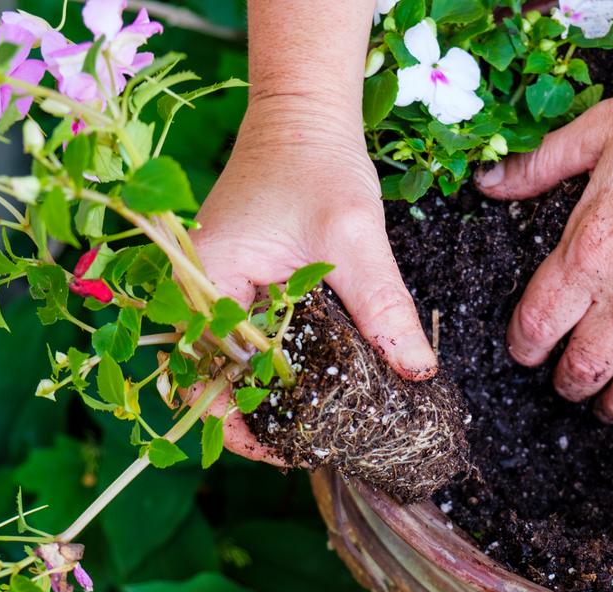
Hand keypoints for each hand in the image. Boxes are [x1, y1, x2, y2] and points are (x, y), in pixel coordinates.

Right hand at [191, 98, 435, 460]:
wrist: (303, 118)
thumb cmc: (317, 165)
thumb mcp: (354, 239)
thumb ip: (383, 308)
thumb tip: (417, 372)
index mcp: (203, 283)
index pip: (200, 384)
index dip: (239, 430)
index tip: (293, 451)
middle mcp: (195, 293)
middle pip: (212, 385)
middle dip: (259, 421)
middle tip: (316, 445)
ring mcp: (214, 292)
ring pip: (231, 368)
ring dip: (269, 398)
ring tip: (322, 424)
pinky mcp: (239, 288)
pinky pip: (247, 342)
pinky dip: (278, 367)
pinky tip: (320, 382)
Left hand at [475, 63, 612, 421]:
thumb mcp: (599, 132)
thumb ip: (539, 166)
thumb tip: (490, 182)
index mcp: (587, 253)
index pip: (536, 325)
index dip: (524, 348)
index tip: (525, 352)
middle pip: (582, 369)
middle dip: (568, 384)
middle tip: (568, 384)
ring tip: (610, 406)